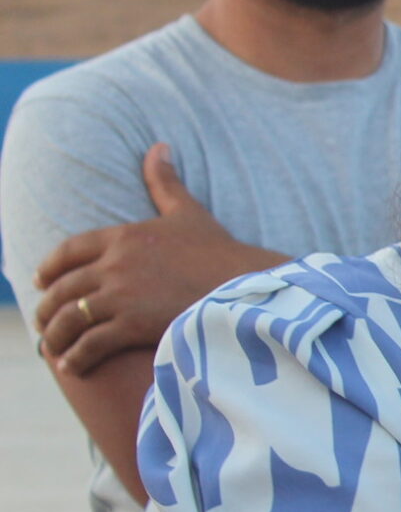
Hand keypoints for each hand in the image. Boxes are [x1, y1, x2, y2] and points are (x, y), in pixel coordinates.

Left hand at [33, 144, 282, 373]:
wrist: (248, 286)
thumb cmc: (222, 251)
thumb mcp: (188, 213)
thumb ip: (165, 182)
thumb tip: (158, 146)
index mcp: (124, 236)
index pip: (69, 250)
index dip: (50, 267)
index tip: (40, 281)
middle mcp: (115, 264)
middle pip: (63, 288)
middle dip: (47, 308)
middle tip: (42, 322)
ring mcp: (121, 295)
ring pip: (70, 318)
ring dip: (55, 336)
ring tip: (54, 349)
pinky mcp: (131, 325)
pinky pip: (89, 343)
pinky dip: (75, 356)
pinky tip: (72, 366)